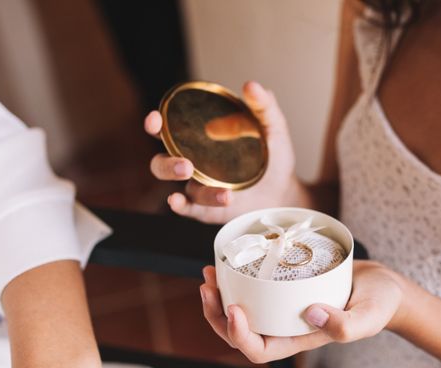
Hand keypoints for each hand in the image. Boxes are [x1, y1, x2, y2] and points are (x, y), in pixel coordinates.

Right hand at [145, 81, 301, 223]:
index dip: (155, 124)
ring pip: (178, 188)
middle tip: (186, 165)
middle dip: (167, 164)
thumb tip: (253, 86)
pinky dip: (180, 206)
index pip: (168, 130)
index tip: (155, 119)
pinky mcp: (208, 209)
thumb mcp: (272, 127)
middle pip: (161, 163)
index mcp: (200, 140)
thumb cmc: (272, 157)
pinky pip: (188, 208)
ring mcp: (199, 187)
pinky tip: (177, 202)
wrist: (285, 190)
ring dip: (188, 189)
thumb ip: (263, 106)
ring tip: (219, 191)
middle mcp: (193, 163)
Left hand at [199, 260, 404, 362]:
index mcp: (298, 340)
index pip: (259, 350)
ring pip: (241, 310)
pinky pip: (252, 289)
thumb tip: (309, 312)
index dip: (239, 335)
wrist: (383, 285)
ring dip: (219, 296)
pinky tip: (228, 262)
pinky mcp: (283, 287)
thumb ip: (345, 324)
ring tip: (210, 274)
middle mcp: (285, 326)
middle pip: (239, 333)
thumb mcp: (368, 316)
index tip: (234, 307)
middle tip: (208, 286)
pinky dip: (235, 279)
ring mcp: (282, 307)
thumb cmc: (378, 304)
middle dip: (217, 314)